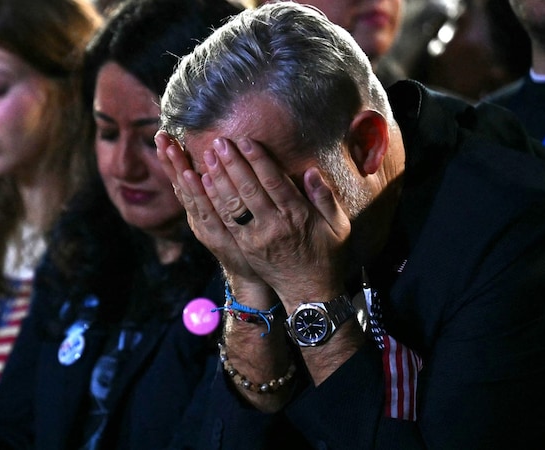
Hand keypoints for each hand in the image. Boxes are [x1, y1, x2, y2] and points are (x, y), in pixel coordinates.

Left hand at [158, 133, 350, 306]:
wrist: (309, 292)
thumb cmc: (326, 255)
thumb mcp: (338, 227)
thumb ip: (325, 198)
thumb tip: (311, 172)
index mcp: (297, 216)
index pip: (274, 182)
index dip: (258, 160)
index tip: (246, 141)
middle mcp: (274, 225)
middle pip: (249, 189)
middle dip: (233, 163)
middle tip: (219, 142)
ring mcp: (256, 237)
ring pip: (234, 203)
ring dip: (219, 178)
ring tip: (208, 155)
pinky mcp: (245, 246)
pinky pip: (227, 220)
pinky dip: (215, 200)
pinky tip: (206, 183)